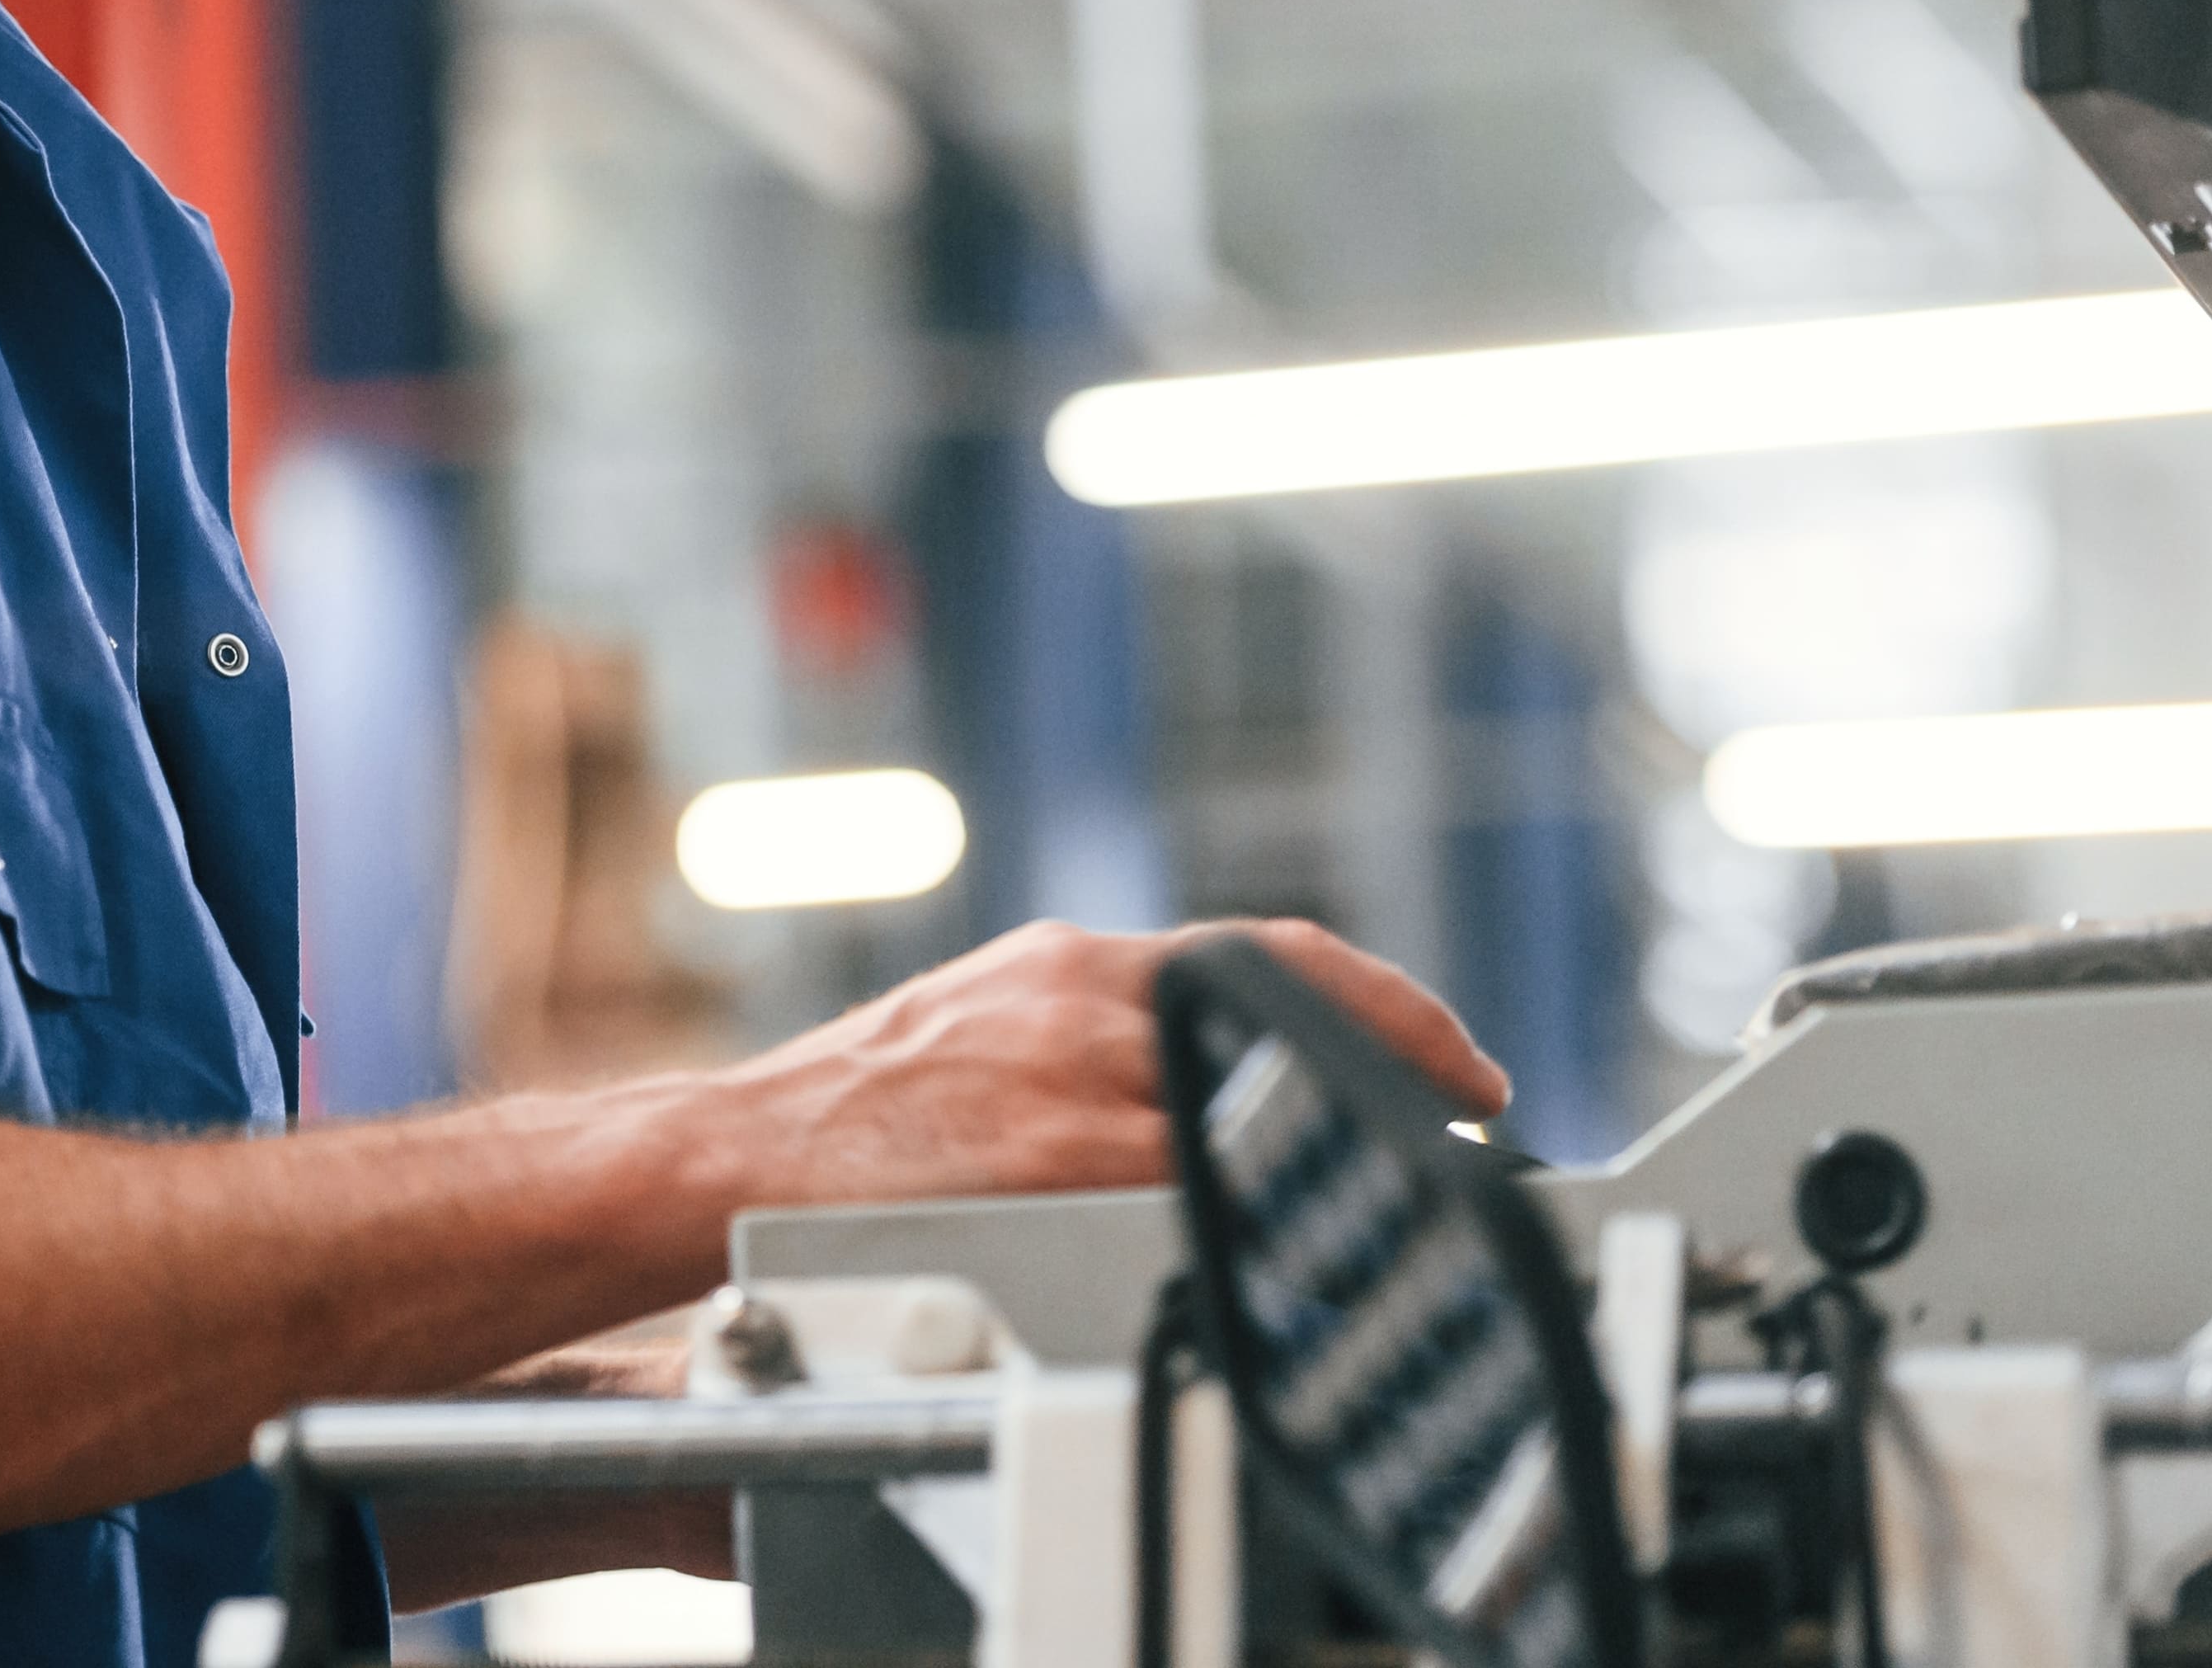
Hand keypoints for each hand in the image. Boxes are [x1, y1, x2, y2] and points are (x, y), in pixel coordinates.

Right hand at [677, 917, 1504, 1208]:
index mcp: (1071, 965)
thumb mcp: (985, 1025)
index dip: (1384, 1003)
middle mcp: (1081, 1003)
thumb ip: (1093, 1032)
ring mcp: (1066, 1082)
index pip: (1264, 959)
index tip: (1457, 1054)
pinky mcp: (1042, 1162)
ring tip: (1401, 1197)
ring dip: (1339, 1153)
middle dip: (1401, 1062)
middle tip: (1476, 1111)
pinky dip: (1262, 1219)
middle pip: (1286, 1019)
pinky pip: (1190, 1193)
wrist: (735, 1156)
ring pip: (1251, 1110)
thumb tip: (1209, 1075)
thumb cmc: (856, 1113)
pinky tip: (1305, 1254)